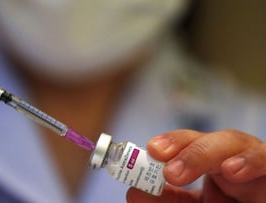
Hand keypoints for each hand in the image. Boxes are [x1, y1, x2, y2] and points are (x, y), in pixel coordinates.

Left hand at [127, 129, 265, 202]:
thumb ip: (167, 202)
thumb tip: (133, 192)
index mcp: (212, 172)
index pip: (187, 149)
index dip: (169, 144)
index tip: (149, 149)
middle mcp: (233, 164)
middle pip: (209, 139)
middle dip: (182, 143)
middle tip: (156, 153)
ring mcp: (255, 169)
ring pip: (235, 142)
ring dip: (205, 151)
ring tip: (178, 171)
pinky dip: (252, 160)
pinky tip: (233, 169)